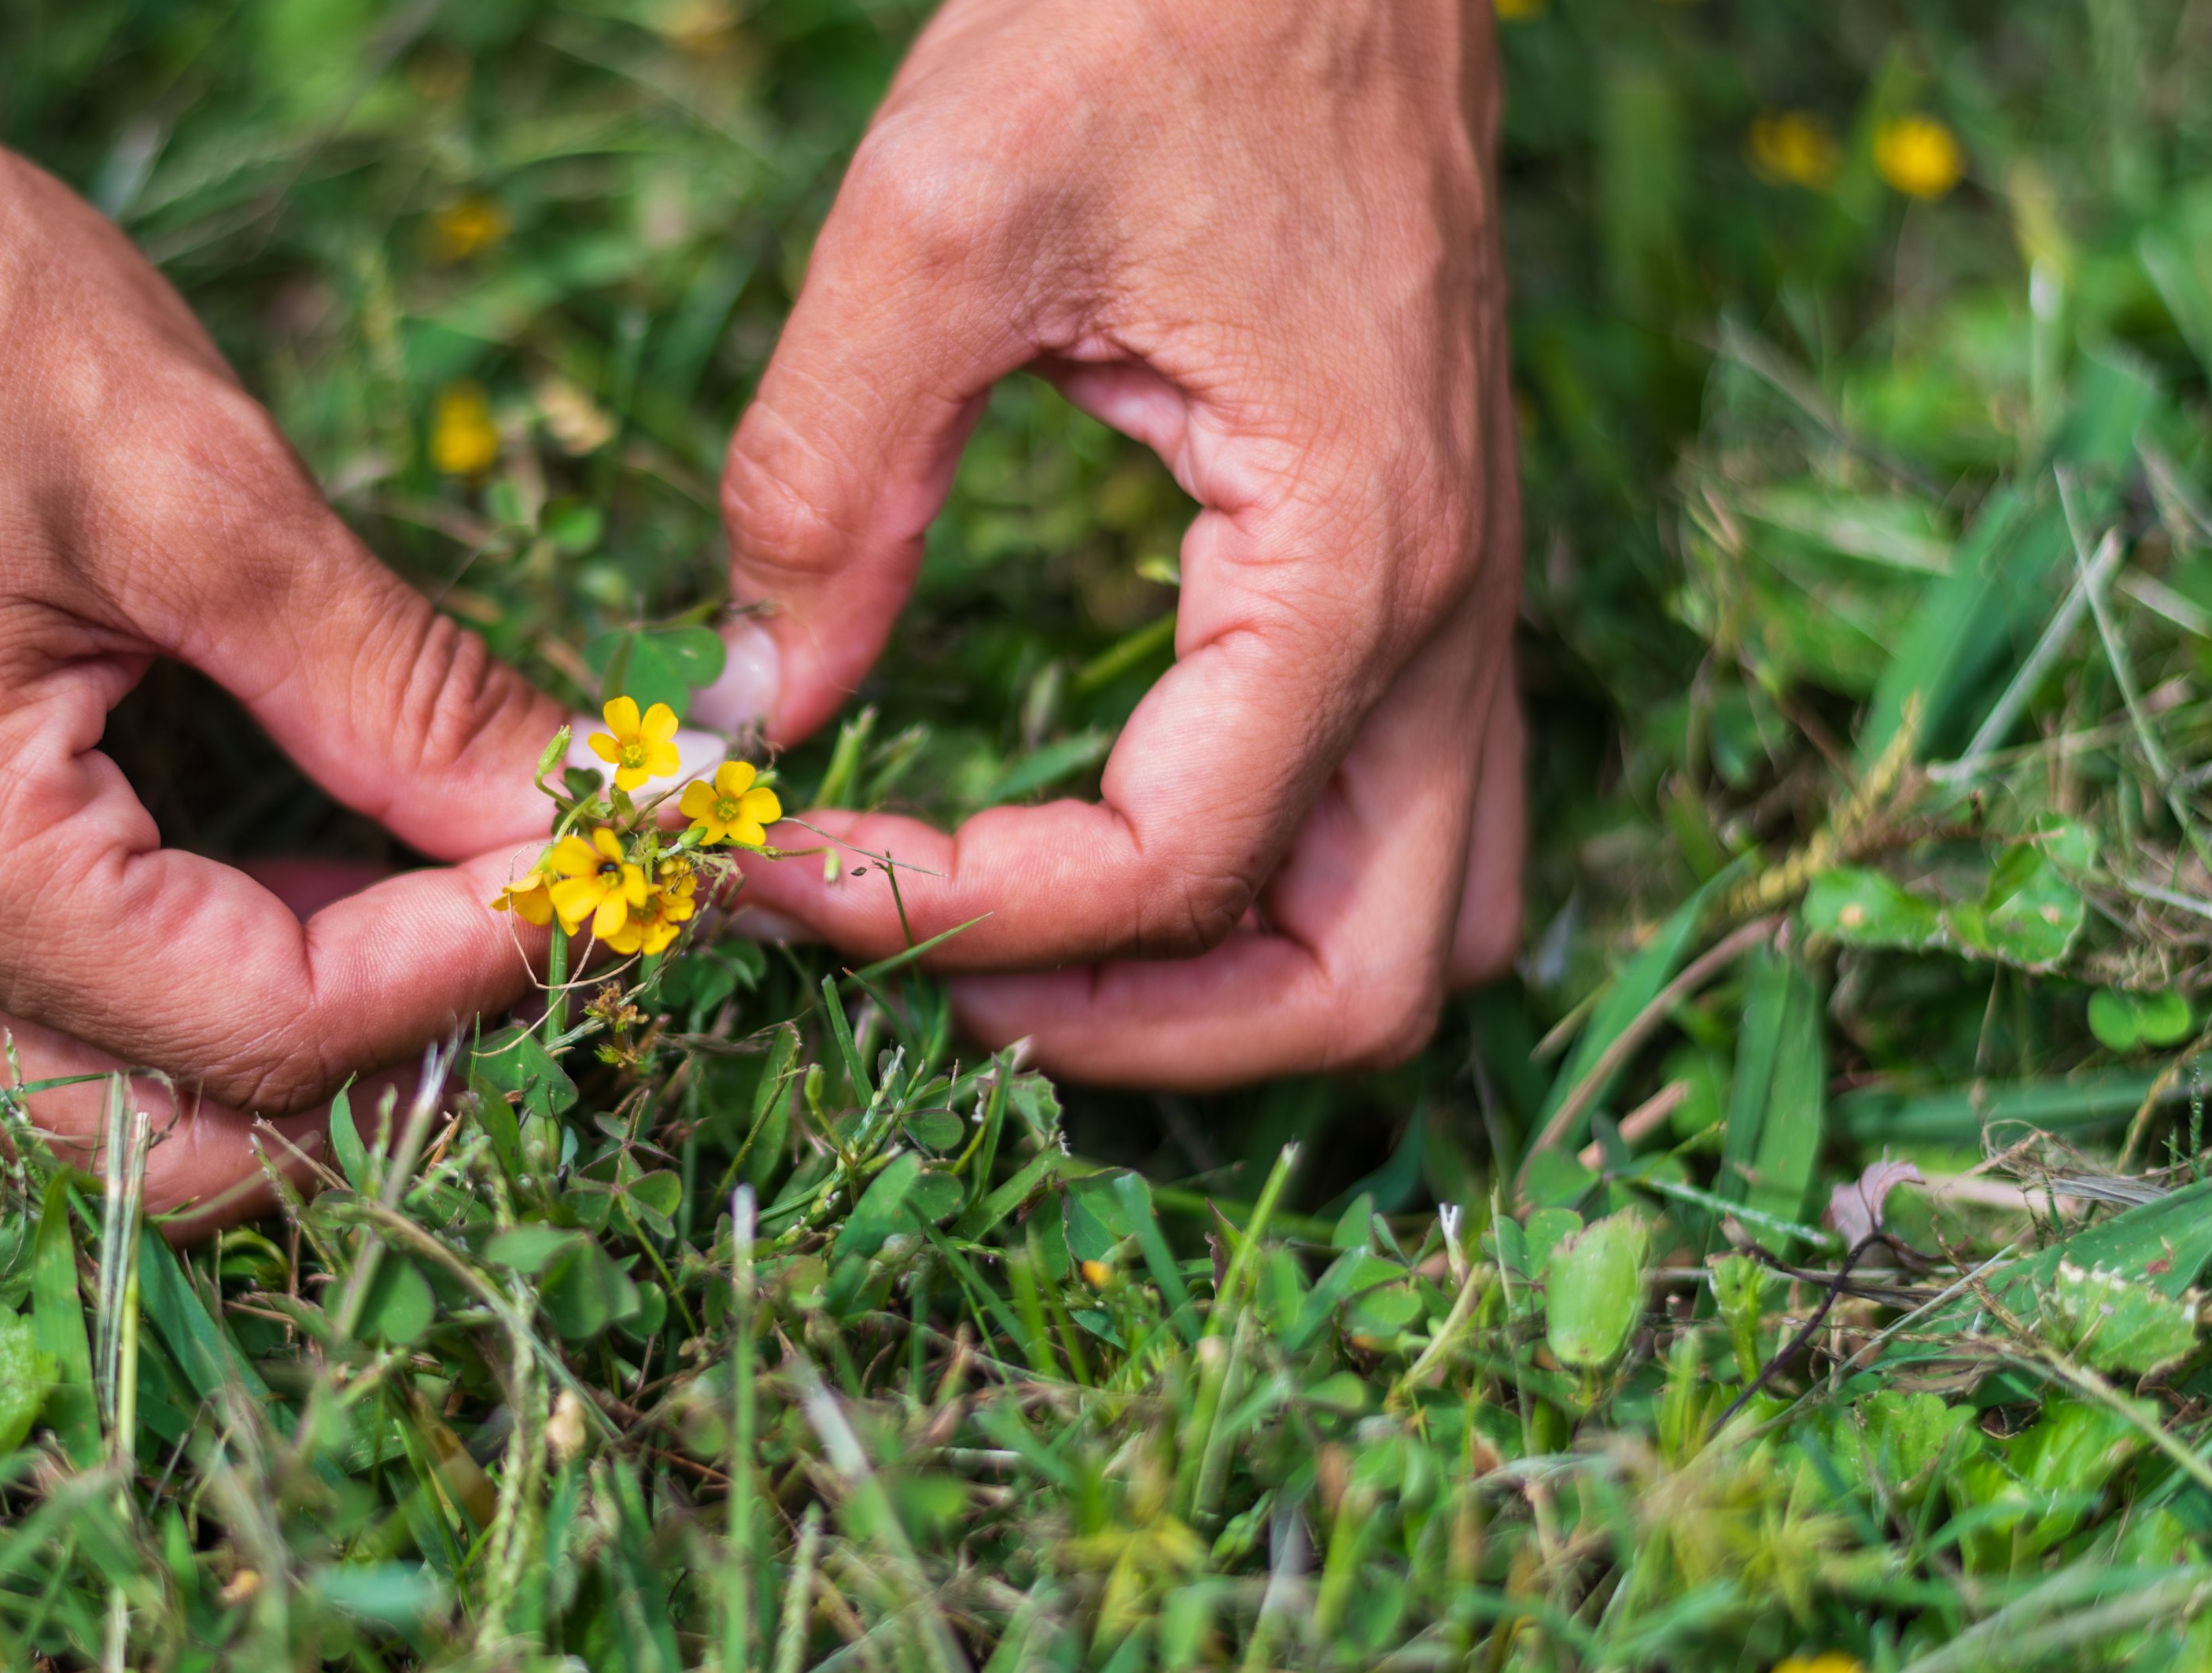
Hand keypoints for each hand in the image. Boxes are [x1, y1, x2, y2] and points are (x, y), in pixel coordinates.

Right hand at [0, 0, 569, 1209]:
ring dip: (267, 1035)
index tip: (584, 867)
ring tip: (401, 881)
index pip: (266, 1032)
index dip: (459, 968)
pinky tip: (254, 866)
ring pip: (84, 1103)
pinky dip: (151, 983)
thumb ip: (399, 693)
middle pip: (171, 1136)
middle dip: (371, 1058)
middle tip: (503, 907)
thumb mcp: (199, 489)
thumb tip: (574, 802)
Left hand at [701, 0, 1525, 1088]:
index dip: (954, 913)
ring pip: (1409, 926)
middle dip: (1131, 1032)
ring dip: (1221, 986)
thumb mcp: (940, 220)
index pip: (1165, 864)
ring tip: (1015, 950)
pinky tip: (1099, 833)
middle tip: (920, 976)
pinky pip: (1397, 818)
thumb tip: (754, 702)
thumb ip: (829, 477)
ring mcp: (1457, 602)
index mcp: (1350, 557)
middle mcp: (1445, 616)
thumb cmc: (1153, 13)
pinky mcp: (1418, 567)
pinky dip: (1264, 887)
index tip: (780, 871)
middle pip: (1350, 980)